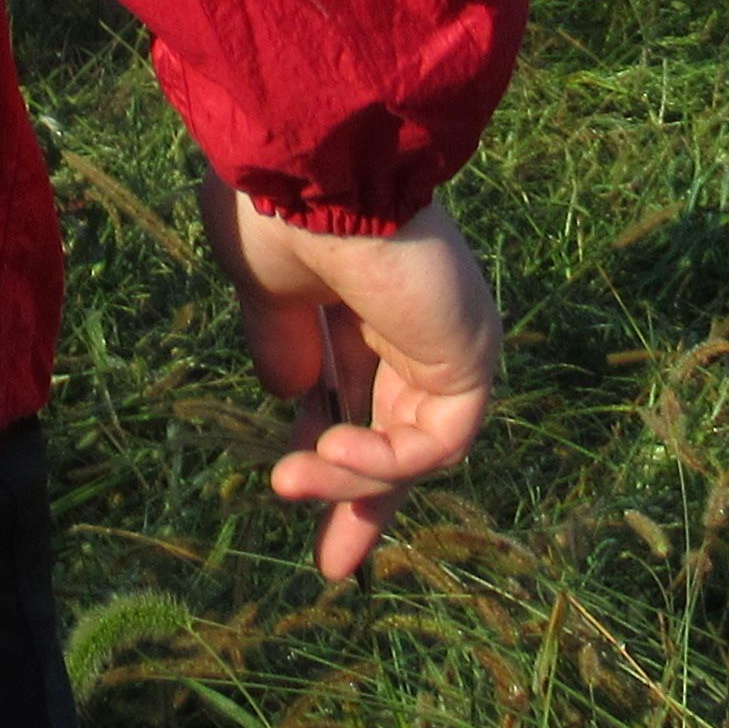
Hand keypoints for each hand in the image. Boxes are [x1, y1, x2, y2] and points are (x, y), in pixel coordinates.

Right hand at [196, 177, 499, 581]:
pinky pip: (436, 441)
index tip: (290, 487)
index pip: (359, 389)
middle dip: (364, 498)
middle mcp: (413, 321)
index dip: (328, 445)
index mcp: (362, 295)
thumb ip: (280, 339)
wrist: (310, 163)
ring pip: (413, 446)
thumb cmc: (272, 203)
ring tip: (290, 481)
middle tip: (335, 565)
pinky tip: (330, 448)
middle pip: (400, 433)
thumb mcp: (260, 282)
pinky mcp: (469, 359)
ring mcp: (446, 340)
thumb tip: (293, 396)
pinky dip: (386, 461)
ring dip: (352, 478)